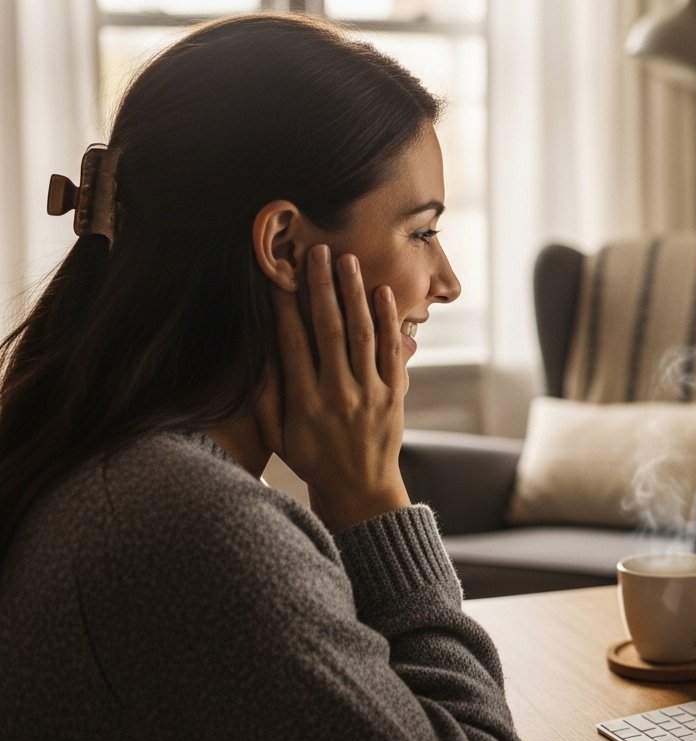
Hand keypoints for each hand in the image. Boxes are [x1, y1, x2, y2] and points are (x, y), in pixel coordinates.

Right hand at [256, 244, 410, 531]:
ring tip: (348, 260)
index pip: (293, 343)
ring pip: (362, 334)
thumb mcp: (277, 436)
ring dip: (354, 294)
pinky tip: (381, 293)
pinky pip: (390, 351)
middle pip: (329, 330)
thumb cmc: (312, 459)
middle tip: (316, 251)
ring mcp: (370, 394)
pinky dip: (387, 321)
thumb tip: (256, 354)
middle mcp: (338, 394)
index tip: (278, 274)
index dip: (285, 306)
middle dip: (321, 287)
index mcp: (304, 403)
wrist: (361, 489)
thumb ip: (265, 397)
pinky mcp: (394, 395)